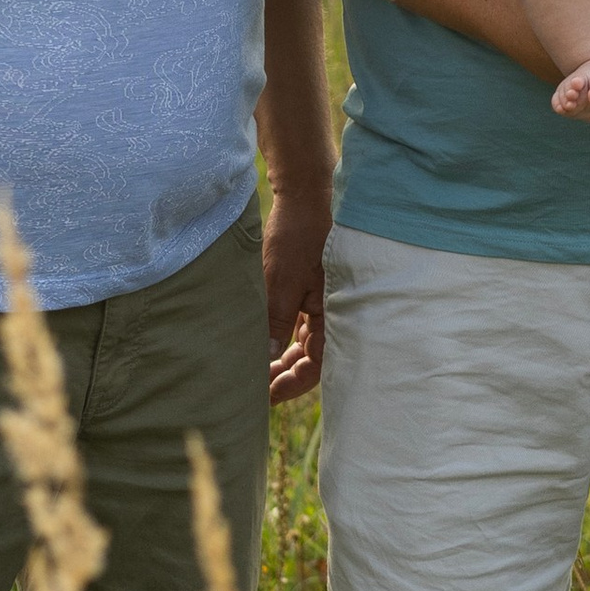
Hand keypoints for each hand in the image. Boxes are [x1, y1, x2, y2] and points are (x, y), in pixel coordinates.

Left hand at [263, 180, 330, 399]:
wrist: (308, 195)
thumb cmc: (299, 237)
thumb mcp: (281, 283)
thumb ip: (275, 323)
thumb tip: (265, 360)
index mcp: (335, 316)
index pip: (315, 368)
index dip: (289, 385)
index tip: (263, 395)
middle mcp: (334, 313)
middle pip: (311, 359)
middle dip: (284, 375)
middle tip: (254, 386)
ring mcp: (323, 301)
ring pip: (303, 342)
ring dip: (281, 357)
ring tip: (255, 367)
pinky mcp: (311, 290)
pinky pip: (300, 323)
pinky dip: (283, 335)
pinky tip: (263, 341)